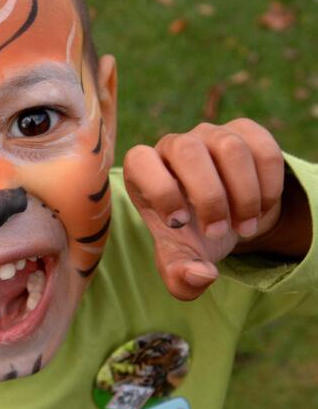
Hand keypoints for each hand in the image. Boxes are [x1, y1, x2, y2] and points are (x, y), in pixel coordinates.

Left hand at [123, 118, 284, 299]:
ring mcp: (209, 134)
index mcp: (143, 170)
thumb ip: (179, 276)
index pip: (140, 161)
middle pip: (187, 150)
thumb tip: (199, 275)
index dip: (160, 191)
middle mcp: (173, 145)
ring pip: (229, 147)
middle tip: (219, 232)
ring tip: (245, 227)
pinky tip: (263, 207)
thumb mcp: (179, 259)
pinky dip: (269, 183)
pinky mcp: (245, 132)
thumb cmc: (190, 234)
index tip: (180, 224)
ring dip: (243, 194)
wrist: (224, 217)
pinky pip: (263, 147)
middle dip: (208, 196)